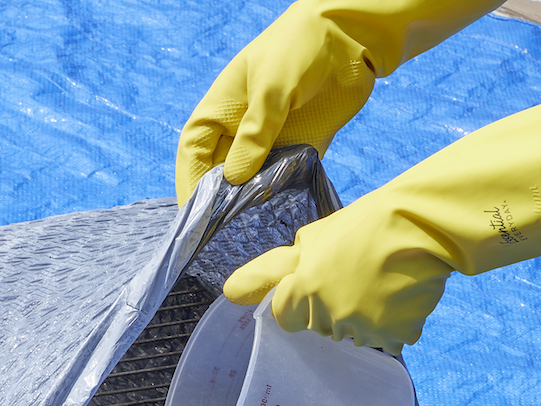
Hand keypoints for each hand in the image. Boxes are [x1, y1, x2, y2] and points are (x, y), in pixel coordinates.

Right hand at [175, 0, 506, 203]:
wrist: (350, 36)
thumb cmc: (298, 49)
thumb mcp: (271, 89)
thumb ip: (254, 135)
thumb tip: (233, 180)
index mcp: (219, 111)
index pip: (193, 154)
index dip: (190, 184)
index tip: (195, 216)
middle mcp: (238, 132)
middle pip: (218, 174)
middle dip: (217, 203)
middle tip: (221, 234)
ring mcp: (268, 143)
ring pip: (248, 183)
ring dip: (247, 205)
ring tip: (246, 232)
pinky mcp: (298, 151)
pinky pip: (282, 182)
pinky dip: (278, 200)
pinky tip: (276, 218)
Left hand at [223, 89, 540, 353]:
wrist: (421, 224)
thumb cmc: (364, 225)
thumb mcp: (310, 240)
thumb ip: (270, 272)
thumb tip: (229, 293)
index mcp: (302, 291)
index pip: (285, 316)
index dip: (299, 298)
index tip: (320, 280)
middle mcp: (328, 316)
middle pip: (319, 327)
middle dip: (331, 308)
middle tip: (356, 275)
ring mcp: (362, 329)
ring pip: (354, 335)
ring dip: (363, 318)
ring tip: (381, 282)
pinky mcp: (396, 335)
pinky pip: (389, 338)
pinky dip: (395, 322)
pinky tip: (401, 294)